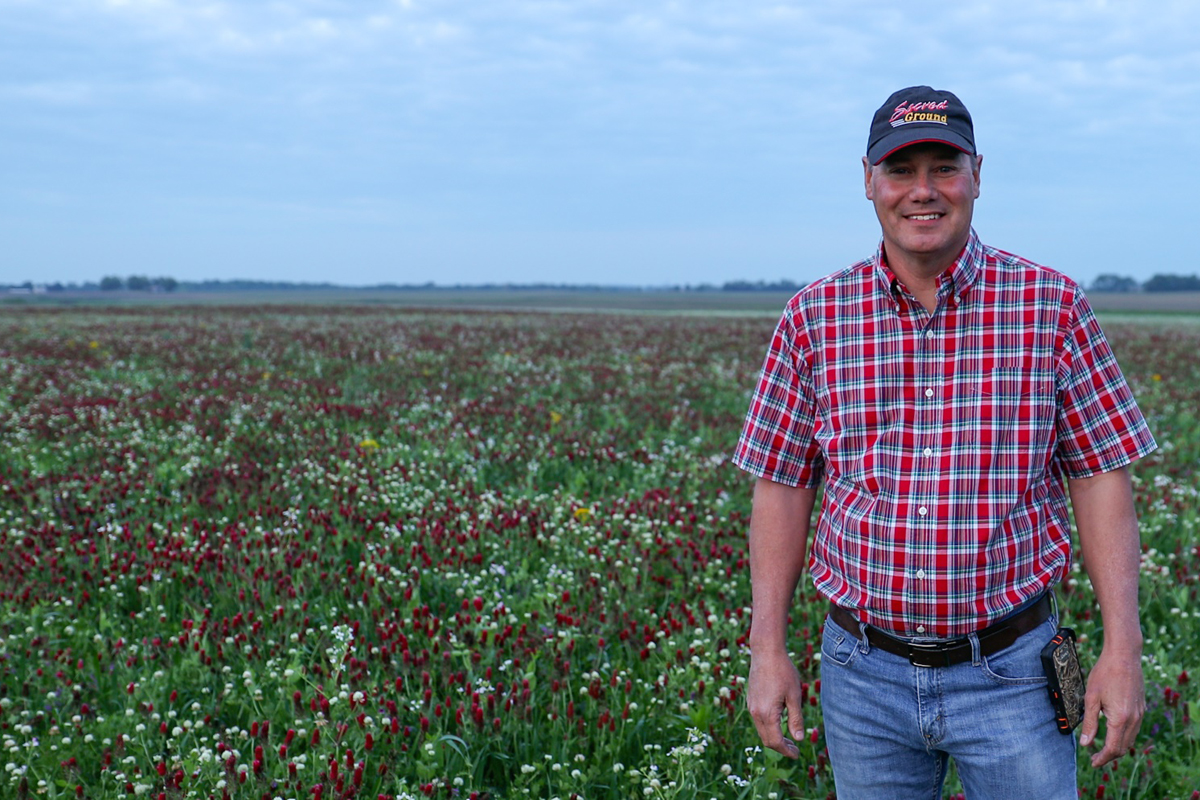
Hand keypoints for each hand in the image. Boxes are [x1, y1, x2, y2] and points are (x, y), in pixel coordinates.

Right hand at [746, 649, 804, 757]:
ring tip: (789, 737)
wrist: (766, 652)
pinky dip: (769, 727)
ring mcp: (751, 705)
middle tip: (795, 748)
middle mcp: (755, 712)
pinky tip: (780, 721)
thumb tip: (798, 739)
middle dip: (781, 747)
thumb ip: (795, 719)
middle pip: (766, 739)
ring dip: (774, 737)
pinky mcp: (751, 699)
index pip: (775, 742)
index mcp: (767, 714)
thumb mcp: (794, 696)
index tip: (797, 755)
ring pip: (761, 730)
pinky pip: (758, 720)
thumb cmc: (783, 671)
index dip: (787, 751)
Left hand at [1078, 648, 1144, 766]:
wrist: (1124, 656)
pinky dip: (1123, 736)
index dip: (1103, 758)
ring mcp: (1140, 714)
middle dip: (1109, 755)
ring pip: (1130, 739)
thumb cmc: (1105, 673)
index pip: (1113, 748)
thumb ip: (1089, 722)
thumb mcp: (1091, 698)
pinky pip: (1134, 729)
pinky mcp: (1141, 708)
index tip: (1093, 762)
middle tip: (1095, 758)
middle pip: (1123, 747)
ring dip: (1117, 746)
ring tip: (1102, 748)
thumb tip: (1085, 743)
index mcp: (1121, 719)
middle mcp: (1134, 719)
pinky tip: (1112, 732)